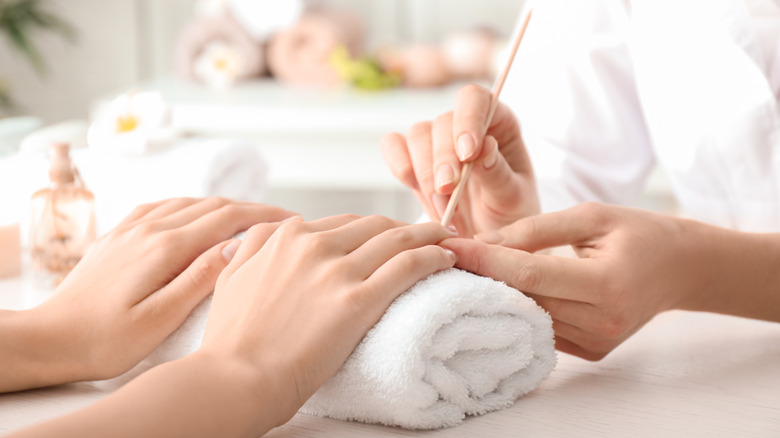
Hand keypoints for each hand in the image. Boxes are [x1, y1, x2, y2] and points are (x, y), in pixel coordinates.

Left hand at [7, 197, 294, 389]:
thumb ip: (200, 279)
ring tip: (247, 218)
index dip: (264, 216)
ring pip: (188, 202)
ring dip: (222, 205)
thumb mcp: (160, 318)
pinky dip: (189, 204)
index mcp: (165, 248)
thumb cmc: (106, 340)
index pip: (226, 219)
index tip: (292, 220)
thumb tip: (237, 246)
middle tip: (279, 221)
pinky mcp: (118, 235)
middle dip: (250, 208)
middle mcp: (149, 229)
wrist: (51, 338)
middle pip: (211, 205)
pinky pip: (161, 206)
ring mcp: (131, 229)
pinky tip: (195, 212)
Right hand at [199, 215, 457, 428]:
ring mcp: (338, 271)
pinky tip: (445, 258)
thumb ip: (255, 245)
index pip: (344, 222)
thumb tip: (273, 229)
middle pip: (375, 225)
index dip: (372, 228)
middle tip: (425, 234)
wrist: (236, 378)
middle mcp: (315, 246)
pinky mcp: (359, 301)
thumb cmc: (232, 338)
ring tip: (445, 239)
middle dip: (404, 226)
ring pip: (397, 238)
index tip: (387, 234)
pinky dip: (432, 257)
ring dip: (428, 235)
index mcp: (287, 238)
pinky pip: (408, 266)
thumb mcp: (231, 277)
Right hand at [381, 84, 539, 236]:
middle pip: (442, 122)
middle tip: (448, 192)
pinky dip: (399, 164)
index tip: (467, 154)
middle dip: (443, 160)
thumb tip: (484, 147)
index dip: (468, 119)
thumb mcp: (514, 199)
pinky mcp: (413, 158)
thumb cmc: (508, 216)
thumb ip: (499, 174)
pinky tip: (412, 186)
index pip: (476, 100)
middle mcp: (465, 124)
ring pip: (417, 135)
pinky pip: (393, 146)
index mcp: (499, 123)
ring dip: (424, 173)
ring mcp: (436, 140)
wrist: (487, 241)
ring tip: (442, 208)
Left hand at [442, 203, 714, 360]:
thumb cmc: (639, 232)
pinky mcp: (593, 351)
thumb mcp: (591, 216)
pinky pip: (544, 329)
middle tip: (449, 255)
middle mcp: (603, 321)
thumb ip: (536, 230)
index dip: (485, 260)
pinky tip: (501, 289)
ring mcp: (598, 342)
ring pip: (529, 317)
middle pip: (524, 300)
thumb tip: (483, 242)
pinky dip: (521, 308)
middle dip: (483, 277)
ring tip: (469, 269)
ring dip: (496, 294)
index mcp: (607, 284)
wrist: (682, 268)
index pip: (529, 274)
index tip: (451, 246)